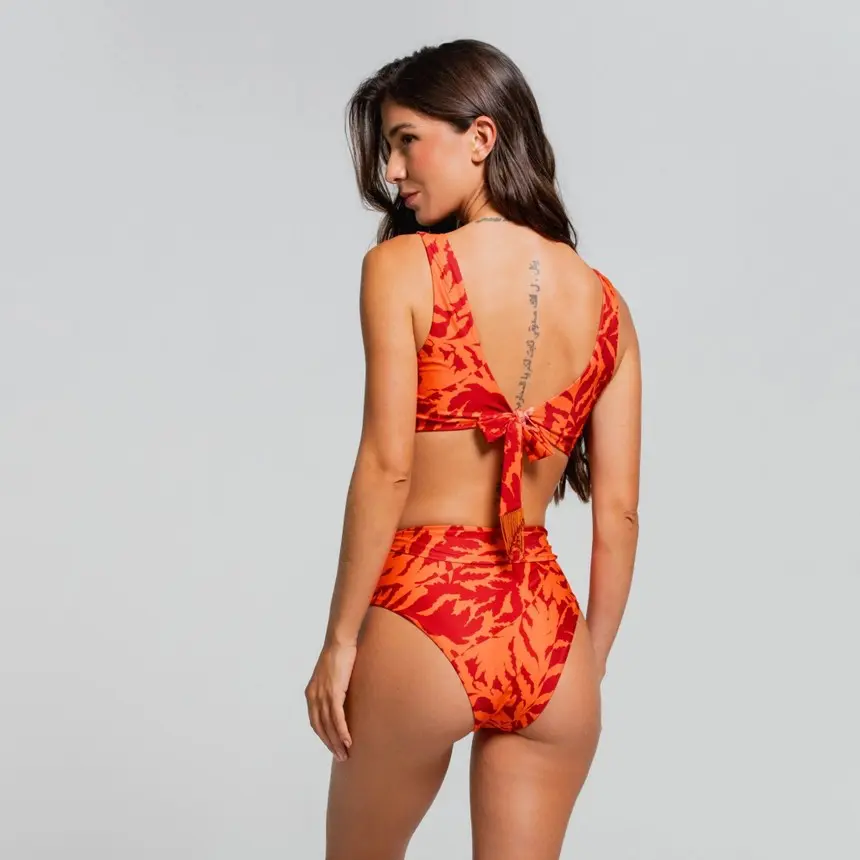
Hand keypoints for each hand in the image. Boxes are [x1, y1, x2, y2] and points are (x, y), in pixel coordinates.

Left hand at [304, 641, 356, 761]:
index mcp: (311, 693)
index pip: (315, 721)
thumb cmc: (338, 655)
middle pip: (320, 727)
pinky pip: (337, 717)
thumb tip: (341, 699)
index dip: (323, 735)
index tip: (332, 746)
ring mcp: (323, 695)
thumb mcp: (331, 675)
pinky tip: (348, 741)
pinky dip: (342, 731)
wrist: (339, 641)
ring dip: (337, 742)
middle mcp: (314, 696)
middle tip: (340, 756)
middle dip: (330, 744)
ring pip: (329, 726)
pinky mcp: (334, 692)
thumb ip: (332, 688)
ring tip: (345, 754)